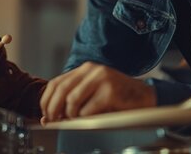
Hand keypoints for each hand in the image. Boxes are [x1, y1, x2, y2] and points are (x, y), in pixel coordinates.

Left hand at [39, 62, 155, 122]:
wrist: (144, 97)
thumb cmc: (117, 97)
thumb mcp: (92, 92)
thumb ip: (72, 98)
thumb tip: (49, 116)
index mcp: (85, 69)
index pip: (56, 83)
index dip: (46, 100)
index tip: (45, 114)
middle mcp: (92, 70)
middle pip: (61, 90)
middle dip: (54, 109)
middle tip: (54, 121)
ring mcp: (101, 79)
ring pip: (72, 100)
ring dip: (71, 115)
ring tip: (77, 120)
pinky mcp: (110, 91)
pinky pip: (88, 109)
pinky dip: (85, 118)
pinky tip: (91, 119)